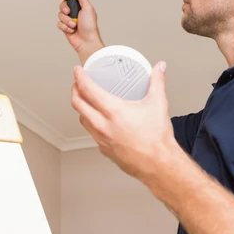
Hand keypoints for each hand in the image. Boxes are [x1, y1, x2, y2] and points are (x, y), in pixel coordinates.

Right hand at [57, 0, 103, 64]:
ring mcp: (69, 20)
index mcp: (80, 6)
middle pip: (63, 5)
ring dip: (67, 20)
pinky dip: (65, 27)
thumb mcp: (88, 8)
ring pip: (60, 15)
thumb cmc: (90, 27)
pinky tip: (71, 30)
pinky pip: (59, 24)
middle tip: (69, 12)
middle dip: (65, 8)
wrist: (86, 41)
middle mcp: (74, 12)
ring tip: (74, 24)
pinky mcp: (65, 27)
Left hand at [70, 61, 180, 181]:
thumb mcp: (158, 104)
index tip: (78, 71)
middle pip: (78, 104)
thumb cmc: (157, 139)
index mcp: (113, 111)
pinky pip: (91, 133)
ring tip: (86, 100)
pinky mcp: (104, 149)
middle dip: (75, 90)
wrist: (159, 164)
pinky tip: (98, 120)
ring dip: (81, 107)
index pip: (88, 89)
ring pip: (82, 119)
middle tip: (78, 83)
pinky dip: (90, 123)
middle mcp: (103, 125)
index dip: (80, 77)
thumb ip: (157, 82)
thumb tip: (159, 69)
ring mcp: (101, 139)